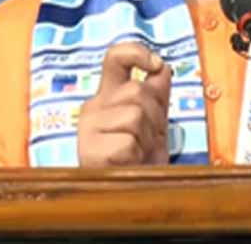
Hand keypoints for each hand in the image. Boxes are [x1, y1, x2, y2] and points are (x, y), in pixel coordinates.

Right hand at [77, 41, 171, 166]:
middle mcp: (94, 106)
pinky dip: (136, 157)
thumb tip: (161, 67)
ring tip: (139, 155)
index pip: (116, 57)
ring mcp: (88, 128)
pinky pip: (127, 143)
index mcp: (109, 96)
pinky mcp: (88, 151)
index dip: (137, 52)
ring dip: (147, 139)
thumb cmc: (141, 162)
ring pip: (134, 115)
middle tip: (149, 141)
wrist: (130, 197)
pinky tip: (128, 166)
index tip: (155, 64)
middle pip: (137, 90)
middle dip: (155, 116)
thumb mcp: (154, 124)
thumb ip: (156, 95)